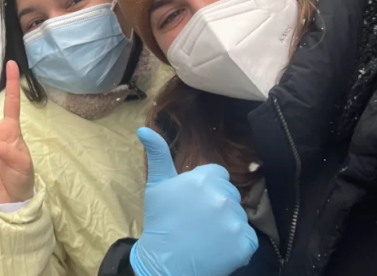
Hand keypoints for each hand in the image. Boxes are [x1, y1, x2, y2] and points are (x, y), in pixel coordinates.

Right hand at [130, 127, 257, 275]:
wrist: (165, 264)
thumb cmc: (159, 223)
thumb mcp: (156, 186)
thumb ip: (157, 154)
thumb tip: (144, 128)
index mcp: (202, 180)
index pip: (218, 174)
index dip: (206, 187)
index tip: (192, 201)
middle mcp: (222, 197)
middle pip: (229, 193)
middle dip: (217, 204)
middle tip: (196, 220)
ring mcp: (236, 222)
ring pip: (238, 215)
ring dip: (226, 224)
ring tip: (205, 235)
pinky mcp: (245, 244)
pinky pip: (248, 237)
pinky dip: (236, 244)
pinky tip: (216, 248)